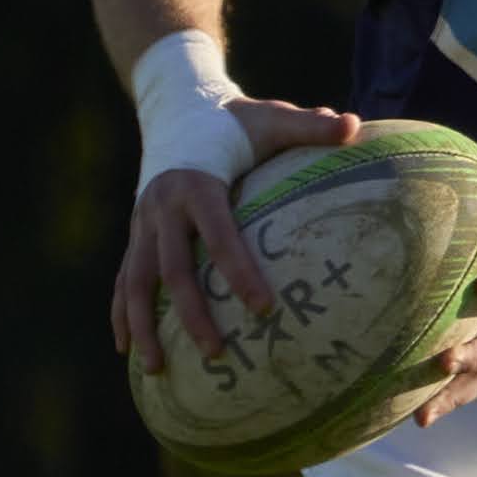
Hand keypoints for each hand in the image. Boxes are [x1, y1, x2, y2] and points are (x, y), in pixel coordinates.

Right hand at [110, 97, 359, 371]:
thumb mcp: (271, 118)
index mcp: (197, 182)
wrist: (178, 107)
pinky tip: (125, 350)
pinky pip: (123, 278)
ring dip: (142, 325)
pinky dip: (121, 313)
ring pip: (136, 280)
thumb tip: (355, 125)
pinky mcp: (134, 233)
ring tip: (156, 368)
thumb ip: (310, 126)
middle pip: (173, 268)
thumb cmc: (235, 121)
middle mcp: (162, 205)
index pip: (219, 234)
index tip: (263, 308)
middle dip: (192, 313)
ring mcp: (142, 222)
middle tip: (215, 354)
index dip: (239, 272)